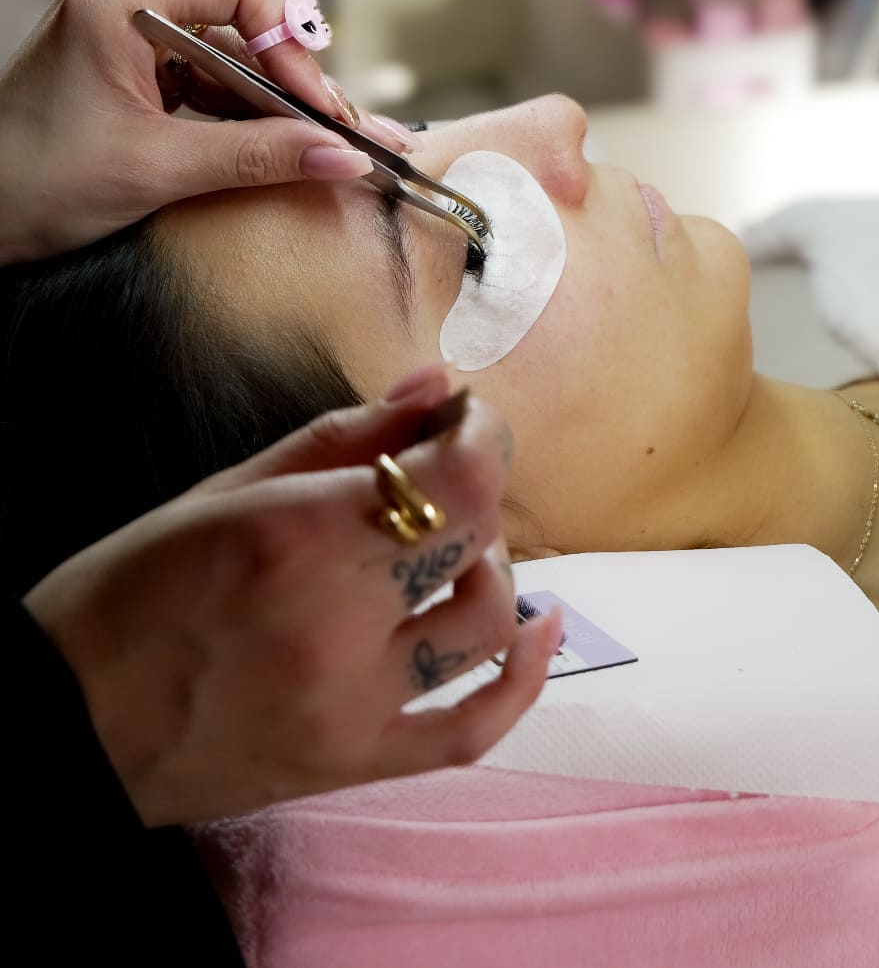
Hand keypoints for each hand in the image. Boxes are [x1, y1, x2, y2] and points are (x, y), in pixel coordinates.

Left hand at [0, 0, 416, 263]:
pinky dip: (242, 111)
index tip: (316, 106)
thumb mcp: (157, 171)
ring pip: (233, 50)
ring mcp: (128, 31)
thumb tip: (335, 155)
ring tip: (313, 146)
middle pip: (245, 17)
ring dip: (272, 101)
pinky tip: (273, 144)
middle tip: (333, 133)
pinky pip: (208, 75)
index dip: (290, 45)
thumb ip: (256, 157)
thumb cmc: (27, 183)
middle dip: (291, 80)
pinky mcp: (133, 65)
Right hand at [25, 366, 559, 827]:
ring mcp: (354, 706)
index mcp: (296, 537)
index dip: (481, 434)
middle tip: (447, 469)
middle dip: (478, 485)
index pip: (455, 478)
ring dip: (489, 565)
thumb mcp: (221, 489)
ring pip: (488, 623)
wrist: (68, 726)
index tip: (464, 418)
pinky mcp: (358, 763)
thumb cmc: (126, 590)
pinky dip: (525, 675)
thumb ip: (340, 436)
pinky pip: (475, 727)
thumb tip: (435, 387)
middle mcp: (337, 623)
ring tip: (449, 549)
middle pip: (477, 538)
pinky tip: (539, 624)